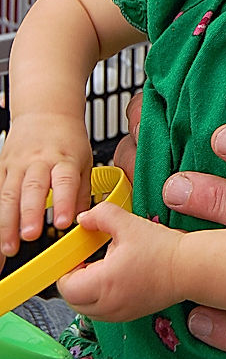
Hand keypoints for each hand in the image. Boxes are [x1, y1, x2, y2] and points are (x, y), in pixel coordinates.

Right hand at [0, 114, 92, 256]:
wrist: (45, 111)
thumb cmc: (67, 139)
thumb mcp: (85, 160)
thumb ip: (82, 191)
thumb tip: (83, 218)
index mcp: (64, 159)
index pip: (65, 181)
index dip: (64, 202)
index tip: (63, 223)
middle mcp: (39, 162)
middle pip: (32, 189)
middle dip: (29, 214)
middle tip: (30, 236)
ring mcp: (17, 165)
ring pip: (9, 195)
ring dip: (7, 223)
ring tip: (8, 247)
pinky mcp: (2, 168)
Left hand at [57, 201, 182, 320]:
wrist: (189, 268)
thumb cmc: (162, 249)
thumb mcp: (128, 224)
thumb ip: (101, 215)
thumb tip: (84, 219)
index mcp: (104, 283)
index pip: (66, 285)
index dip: (66, 267)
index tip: (77, 253)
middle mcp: (108, 305)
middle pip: (72, 300)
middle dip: (74, 280)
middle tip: (86, 260)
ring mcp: (118, 314)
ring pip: (86, 309)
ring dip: (86, 291)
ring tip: (101, 269)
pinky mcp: (128, 315)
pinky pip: (102, 312)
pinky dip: (100, 298)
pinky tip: (115, 279)